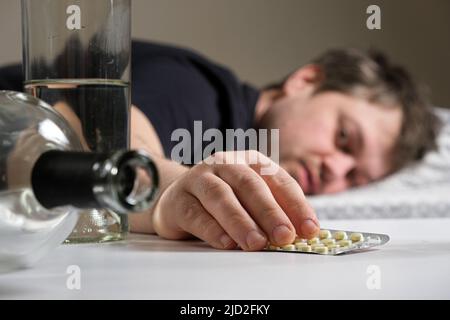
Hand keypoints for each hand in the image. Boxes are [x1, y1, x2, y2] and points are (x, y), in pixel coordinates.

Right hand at [152, 150, 319, 250]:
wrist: (179, 198)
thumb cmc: (224, 200)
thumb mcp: (251, 199)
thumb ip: (273, 211)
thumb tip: (300, 233)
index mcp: (250, 161)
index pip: (278, 180)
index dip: (296, 205)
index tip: (310, 229)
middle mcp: (225, 164)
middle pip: (250, 185)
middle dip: (270, 212)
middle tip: (284, 236)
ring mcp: (199, 178)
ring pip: (221, 197)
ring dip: (241, 221)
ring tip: (256, 243)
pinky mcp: (178, 199)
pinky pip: (196, 214)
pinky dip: (212, 229)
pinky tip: (226, 243)